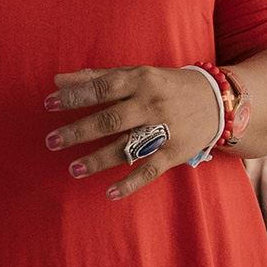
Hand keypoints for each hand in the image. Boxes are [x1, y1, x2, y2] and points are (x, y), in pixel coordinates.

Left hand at [45, 66, 224, 201]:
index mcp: (140, 80)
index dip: (74, 96)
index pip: (102, 88)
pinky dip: (130, 183)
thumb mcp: (136, 73)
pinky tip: (109, 193)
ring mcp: (165, 129)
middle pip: (110, 119)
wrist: (218, 100)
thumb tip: (58, 80)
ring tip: (72, 169)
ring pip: (127, 147)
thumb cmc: (166, 85)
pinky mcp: (175, 152)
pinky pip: (150, 170)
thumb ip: (98, 77)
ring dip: (97, 159)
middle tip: (51, 141)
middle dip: (79, 131)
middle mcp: (151, 104)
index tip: (48, 103)